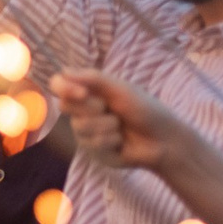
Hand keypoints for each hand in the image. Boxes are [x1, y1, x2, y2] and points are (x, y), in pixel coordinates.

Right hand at [51, 70, 189, 170]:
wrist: (164, 140)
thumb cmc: (145, 109)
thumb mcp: (120, 89)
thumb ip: (92, 79)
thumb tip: (63, 72)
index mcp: (87, 92)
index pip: (58, 85)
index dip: (63, 88)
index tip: (82, 93)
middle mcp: (82, 111)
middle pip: (65, 106)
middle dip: (91, 107)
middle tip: (111, 109)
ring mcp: (85, 133)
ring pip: (80, 127)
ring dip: (106, 125)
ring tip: (121, 127)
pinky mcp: (93, 151)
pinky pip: (92, 144)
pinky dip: (112, 140)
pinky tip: (122, 142)